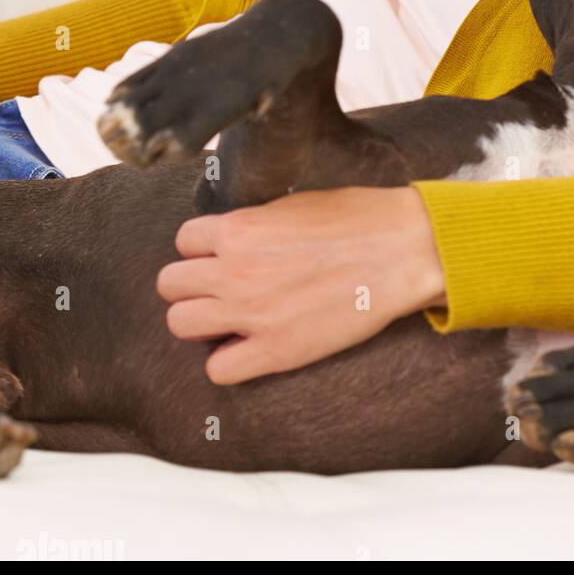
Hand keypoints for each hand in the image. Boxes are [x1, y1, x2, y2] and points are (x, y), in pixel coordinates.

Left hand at [157, 185, 445, 384]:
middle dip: (192, 286)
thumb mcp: (295, 204)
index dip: (203, 250)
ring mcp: (251, 313)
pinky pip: (217, 369)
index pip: (184, 242)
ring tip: (229, 319)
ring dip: (201, 322)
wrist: (403, 249)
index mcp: (239, 228)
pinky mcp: (276, 350)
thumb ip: (255, 224)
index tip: (221, 257)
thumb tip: (236, 238)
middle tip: (220, 290)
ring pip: (180, 325)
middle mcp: (234, 271)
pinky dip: (227, 361)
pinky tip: (249, 348)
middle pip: (170, 285)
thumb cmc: (360, 219)